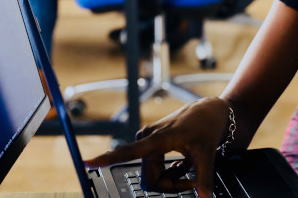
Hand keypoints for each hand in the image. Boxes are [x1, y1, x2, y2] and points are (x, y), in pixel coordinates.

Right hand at [84, 97, 231, 197]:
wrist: (210, 111)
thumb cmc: (206, 126)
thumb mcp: (207, 154)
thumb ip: (204, 179)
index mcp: (158, 138)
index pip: (129, 152)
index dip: (107, 159)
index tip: (87, 162)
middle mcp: (147, 139)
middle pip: (150, 179)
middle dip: (171, 186)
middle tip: (192, 182)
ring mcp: (148, 141)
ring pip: (153, 177)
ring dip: (172, 179)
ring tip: (189, 169)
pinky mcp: (151, 144)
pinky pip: (156, 170)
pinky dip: (171, 173)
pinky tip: (184, 163)